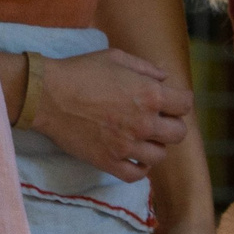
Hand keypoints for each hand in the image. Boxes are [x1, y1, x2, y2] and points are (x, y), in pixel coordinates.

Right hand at [32, 48, 192, 181]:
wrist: (47, 95)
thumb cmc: (81, 71)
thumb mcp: (117, 58)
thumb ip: (146, 68)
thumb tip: (165, 77)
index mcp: (150, 95)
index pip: (186, 105)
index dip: (179, 101)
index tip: (170, 101)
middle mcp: (144, 123)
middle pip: (179, 134)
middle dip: (172, 125)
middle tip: (158, 120)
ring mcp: (127, 146)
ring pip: (160, 156)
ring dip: (155, 146)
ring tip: (143, 138)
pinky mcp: (108, 161)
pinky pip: (136, 175)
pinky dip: (140, 168)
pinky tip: (135, 158)